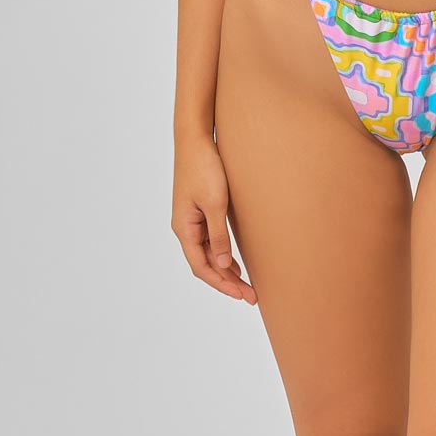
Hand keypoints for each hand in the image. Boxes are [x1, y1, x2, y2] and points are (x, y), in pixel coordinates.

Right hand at [171, 134, 257, 304]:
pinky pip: (211, 239)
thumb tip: (224, 263)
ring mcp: (192, 218)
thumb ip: (219, 234)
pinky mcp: (200, 209)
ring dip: (226, 269)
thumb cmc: (204, 167)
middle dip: (227, 281)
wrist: (195, 138)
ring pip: (209, 252)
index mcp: (184, 228)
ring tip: (247, 285)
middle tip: (251, 296)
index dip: (221, 283)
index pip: (201, 266)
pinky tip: (236, 261)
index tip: (241, 295)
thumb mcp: (215, 202)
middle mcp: (185, 226)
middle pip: (205, 263)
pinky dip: (223, 252)